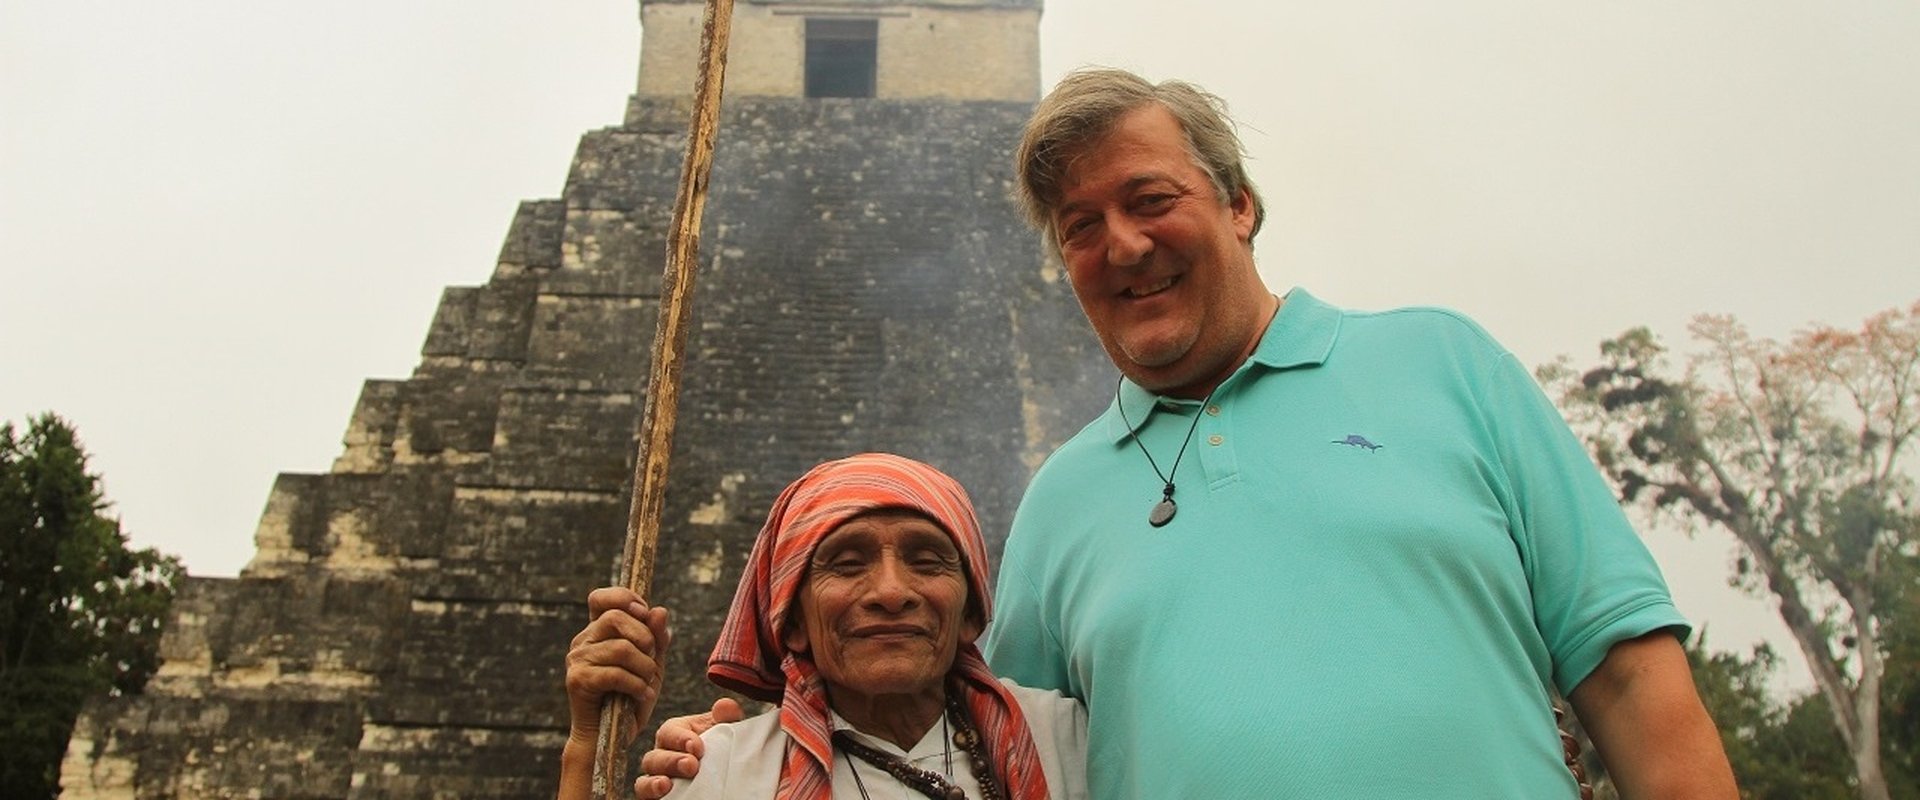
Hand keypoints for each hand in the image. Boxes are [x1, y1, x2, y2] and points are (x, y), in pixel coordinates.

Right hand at [565, 587, 671, 740]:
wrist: (612, 737)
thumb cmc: (632, 697)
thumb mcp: (652, 664)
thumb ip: (657, 638)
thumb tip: (659, 610)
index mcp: (598, 631)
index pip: (601, 598)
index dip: (624, 598)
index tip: (645, 613)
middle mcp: (583, 640)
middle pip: (615, 617)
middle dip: (644, 637)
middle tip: (652, 660)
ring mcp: (577, 659)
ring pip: (620, 648)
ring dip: (644, 667)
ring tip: (648, 683)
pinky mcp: (577, 680)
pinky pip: (615, 673)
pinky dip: (637, 685)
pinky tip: (642, 696)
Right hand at [631, 698, 746, 798]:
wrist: (725, 776)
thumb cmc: (720, 747)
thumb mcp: (725, 730)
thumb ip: (726, 718)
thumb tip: (725, 706)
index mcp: (675, 734)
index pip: (669, 732)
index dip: (680, 738)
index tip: (697, 747)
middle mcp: (661, 756)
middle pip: (654, 758)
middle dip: (671, 761)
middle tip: (691, 766)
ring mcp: (656, 779)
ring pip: (644, 780)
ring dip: (654, 783)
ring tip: (666, 785)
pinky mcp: (658, 797)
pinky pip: (645, 797)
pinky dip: (650, 795)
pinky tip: (663, 796)